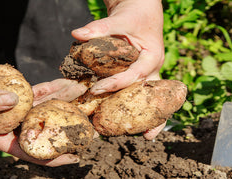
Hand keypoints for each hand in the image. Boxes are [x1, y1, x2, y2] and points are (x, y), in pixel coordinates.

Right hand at [0, 68, 86, 166]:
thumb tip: (13, 98)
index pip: (29, 151)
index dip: (51, 157)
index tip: (74, 157)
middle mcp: (8, 125)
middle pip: (42, 129)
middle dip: (65, 128)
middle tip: (89, 126)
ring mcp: (10, 109)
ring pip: (42, 108)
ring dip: (61, 104)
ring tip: (83, 98)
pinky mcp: (10, 94)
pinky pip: (34, 92)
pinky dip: (48, 88)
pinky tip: (64, 84)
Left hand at [72, 0, 165, 139]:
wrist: (141, 11)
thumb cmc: (133, 15)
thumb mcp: (119, 19)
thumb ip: (100, 28)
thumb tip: (77, 34)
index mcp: (152, 55)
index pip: (135, 74)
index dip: (117, 84)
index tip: (98, 90)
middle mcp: (153, 68)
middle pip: (154, 95)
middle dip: (152, 116)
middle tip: (147, 136)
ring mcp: (149, 74)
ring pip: (152, 99)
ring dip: (150, 118)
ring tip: (147, 137)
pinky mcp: (142, 76)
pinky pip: (142, 95)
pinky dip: (139, 109)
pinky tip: (136, 126)